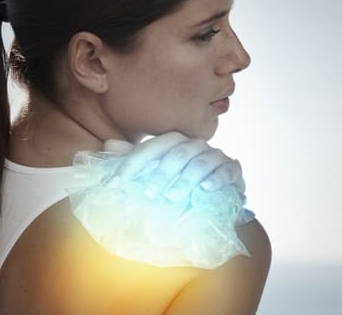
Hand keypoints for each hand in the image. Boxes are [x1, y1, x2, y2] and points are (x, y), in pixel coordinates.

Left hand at [103, 132, 244, 201]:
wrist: (219, 195)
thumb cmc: (183, 180)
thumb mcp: (157, 171)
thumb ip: (136, 160)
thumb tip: (108, 144)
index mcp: (173, 142)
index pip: (150, 149)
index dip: (130, 165)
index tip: (113, 184)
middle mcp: (194, 145)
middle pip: (175, 155)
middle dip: (161, 175)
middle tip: (148, 195)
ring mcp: (215, 155)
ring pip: (199, 163)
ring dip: (185, 181)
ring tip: (171, 198)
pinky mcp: (233, 168)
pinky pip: (225, 171)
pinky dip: (216, 180)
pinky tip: (205, 190)